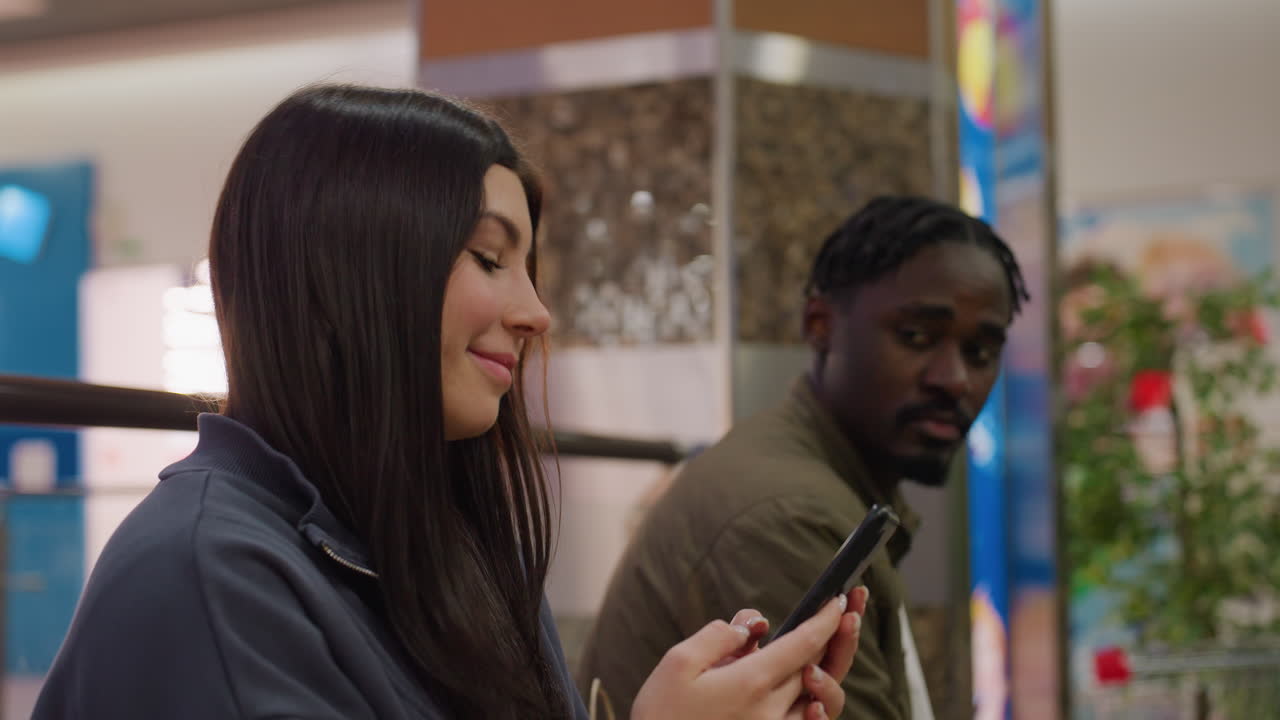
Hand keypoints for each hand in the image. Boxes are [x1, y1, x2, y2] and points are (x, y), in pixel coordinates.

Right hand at [631, 588, 866, 719]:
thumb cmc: (661, 715)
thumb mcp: (678, 664)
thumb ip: (718, 636)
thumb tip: (755, 625)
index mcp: (751, 682)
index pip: (805, 644)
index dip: (826, 620)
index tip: (839, 600)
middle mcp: (772, 710)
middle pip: (818, 666)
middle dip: (835, 635)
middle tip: (847, 610)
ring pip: (819, 699)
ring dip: (829, 669)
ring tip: (827, 646)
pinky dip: (817, 705)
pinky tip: (814, 693)